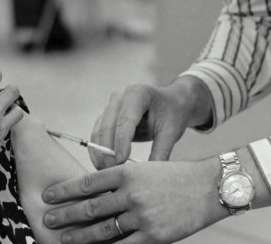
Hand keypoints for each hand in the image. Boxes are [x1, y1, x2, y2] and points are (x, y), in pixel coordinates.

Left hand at [41, 159, 228, 243]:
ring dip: (80, 236)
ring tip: (63, 239)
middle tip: (46, 219)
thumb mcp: (147, 169)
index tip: (48, 195)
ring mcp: (142, 216)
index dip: (65, 190)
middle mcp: (131, 193)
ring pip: (102, 229)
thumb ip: (122, 179)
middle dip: (65, 214)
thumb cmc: (177, 176)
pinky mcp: (153, 235)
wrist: (209, 187)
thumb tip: (95, 191)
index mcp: (128, 172)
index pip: (88, 182)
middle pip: (90, 207)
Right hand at [89, 77, 211, 168]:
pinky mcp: (106, 117)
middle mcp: (120, 97)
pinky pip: (98, 135)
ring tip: (109, 172)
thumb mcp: (171, 132)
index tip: (121, 161)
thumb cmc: (172, 114)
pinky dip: (99, 151)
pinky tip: (104, 166)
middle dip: (107, 151)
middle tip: (114, 172)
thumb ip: (160, 152)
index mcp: (138, 93)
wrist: (171, 103)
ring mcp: (111, 106)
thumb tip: (148, 176)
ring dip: (100, 153)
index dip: (121, 141)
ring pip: (99, 131)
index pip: (125, 119)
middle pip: (107, 126)